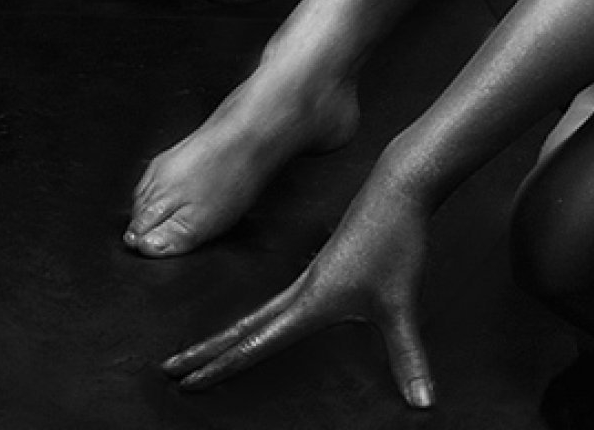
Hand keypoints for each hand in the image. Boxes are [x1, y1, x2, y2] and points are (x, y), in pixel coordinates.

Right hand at [161, 184, 435, 407]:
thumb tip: (424, 405)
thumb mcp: (402, 306)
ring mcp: (311, 274)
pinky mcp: (323, 264)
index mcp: (311, 302)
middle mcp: (303, 289)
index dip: (221, 366)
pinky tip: (271, 318)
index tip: (185, 382)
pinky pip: (280, 297)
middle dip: (207, 350)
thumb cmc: (397, 243)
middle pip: (244, 326)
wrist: (397, 188)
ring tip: (205, 349)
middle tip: (169, 369)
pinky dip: (260, 314)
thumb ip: (408, 357)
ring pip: (259, 310)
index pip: (256, 343)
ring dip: (229, 332)